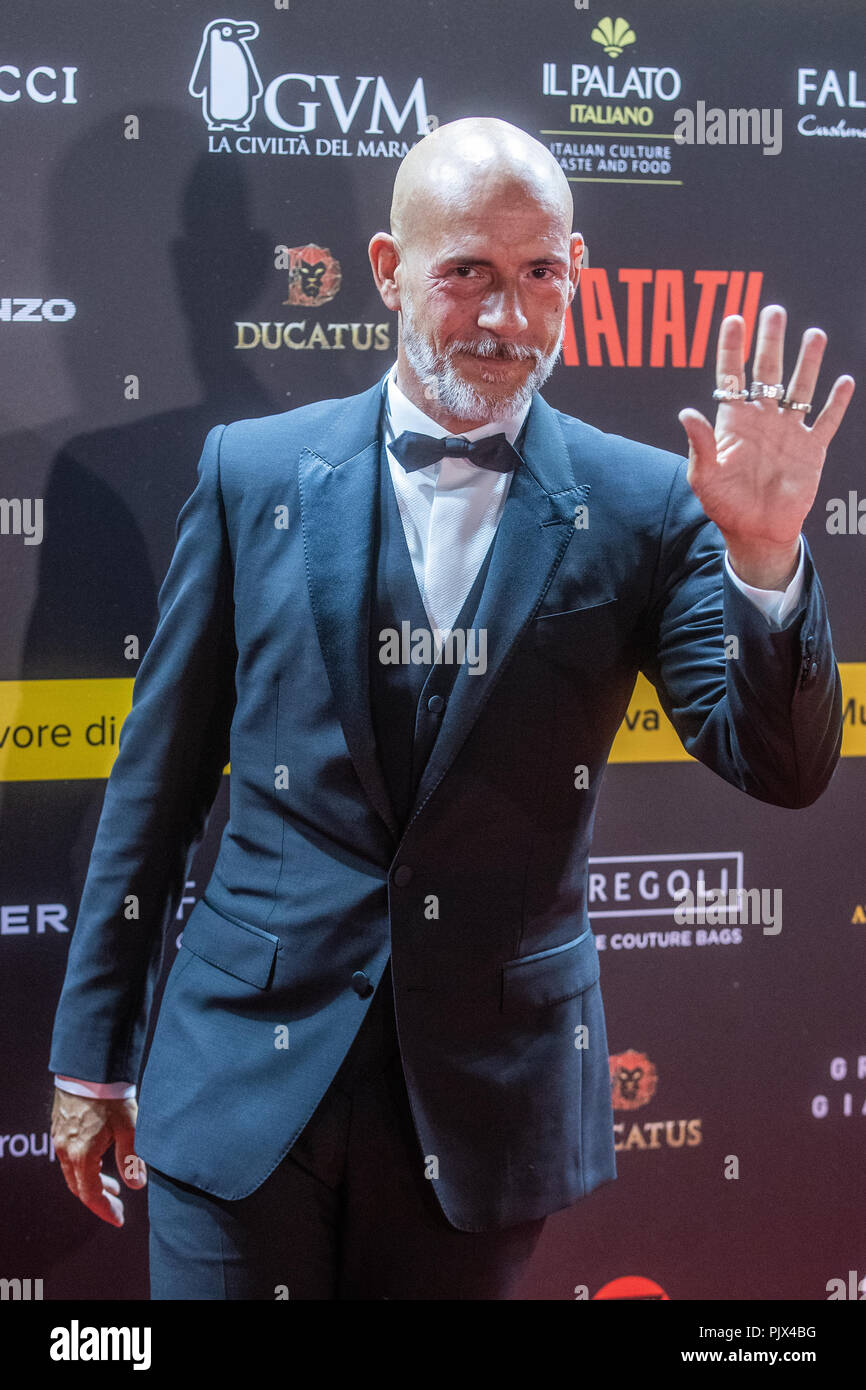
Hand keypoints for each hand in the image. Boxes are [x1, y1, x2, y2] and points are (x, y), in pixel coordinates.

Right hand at [51, 1087, 145, 1226]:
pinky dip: (84, 1168)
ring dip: (91, 1183)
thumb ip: (132, 1158)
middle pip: (78, 1187)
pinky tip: (99, 1160)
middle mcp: (67, 1151)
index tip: (119, 1219)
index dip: (105, 1210)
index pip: (91, 1195)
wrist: (89, 1068)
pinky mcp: (60, 1128)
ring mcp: (60, 1140)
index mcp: (82, 1155)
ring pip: (73, 1173)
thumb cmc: (111, 1096)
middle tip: (117, 1205)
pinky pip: (69, 1158)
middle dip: (98, 1200)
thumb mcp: (129, 1128)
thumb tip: (138, 1185)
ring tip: (112, 1185)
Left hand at [678, 305, 854, 587]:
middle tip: (774, 311)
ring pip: (801, 389)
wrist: (756, 532)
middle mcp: (763, 419)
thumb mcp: (704, 477)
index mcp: (734, 421)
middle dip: (771, 342)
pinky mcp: (812, 449)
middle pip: (768, 372)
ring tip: (813, 334)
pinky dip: (835, 403)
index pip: (732, 376)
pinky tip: (843, 381)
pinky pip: (826, 421)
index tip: (734, 318)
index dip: (733, 348)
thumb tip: (686, 413)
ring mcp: (789, 432)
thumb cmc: (725, 504)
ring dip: (807, 363)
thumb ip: (700, 444)